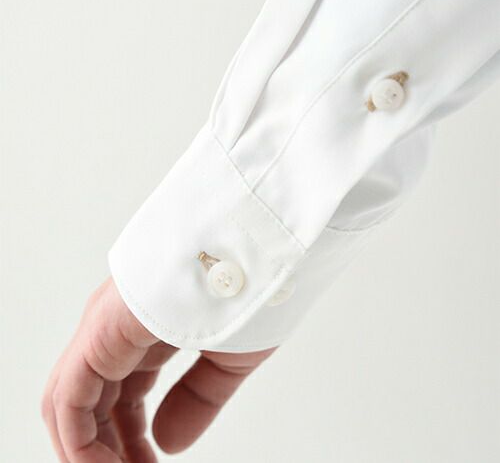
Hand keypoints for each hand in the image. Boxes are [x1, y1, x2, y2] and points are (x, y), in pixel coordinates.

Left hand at [42, 278, 274, 461]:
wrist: (261, 241)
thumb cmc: (256, 288)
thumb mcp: (231, 357)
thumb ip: (198, 399)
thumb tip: (166, 444)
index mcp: (146, 332)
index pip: (121, 397)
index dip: (130, 443)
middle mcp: (116, 329)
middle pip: (93, 405)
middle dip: (110, 452)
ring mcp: (104, 327)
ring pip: (73, 406)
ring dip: (93, 453)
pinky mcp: (100, 329)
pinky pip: (70, 401)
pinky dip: (80, 445)